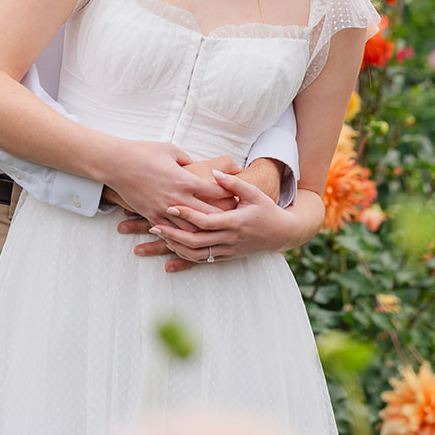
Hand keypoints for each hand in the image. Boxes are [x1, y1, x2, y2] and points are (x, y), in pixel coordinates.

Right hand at [116, 156, 241, 272]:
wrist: (116, 163)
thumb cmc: (143, 152)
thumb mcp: (171, 150)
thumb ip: (187, 160)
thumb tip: (195, 165)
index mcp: (185, 180)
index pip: (215, 192)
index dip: (229, 195)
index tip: (237, 197)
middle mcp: (177, 198)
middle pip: (208, 215)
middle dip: (223, 218)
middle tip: (235, 221)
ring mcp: (164, 210)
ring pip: (191, 230)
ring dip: (204, 232)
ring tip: (215, 235)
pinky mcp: (152, 216)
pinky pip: (170, 232)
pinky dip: (182, 237)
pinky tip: (189, 241)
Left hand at [148, 169, 311, 264]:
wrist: (282, 234)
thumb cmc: (267, 210)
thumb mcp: (254, 193)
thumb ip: (233, 183)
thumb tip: (214, 172)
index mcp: (235, 222)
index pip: (206, 221)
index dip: (187, 214)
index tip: (170, 207)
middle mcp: (230, 239)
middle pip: (196, 240)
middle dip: (172, 234)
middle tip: (152, 226)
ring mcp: (228, 251)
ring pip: (197, 254)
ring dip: (175, 248)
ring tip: (157, 239)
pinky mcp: (227, 257)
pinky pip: (202, 262)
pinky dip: (184, 261)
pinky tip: (168, 260)